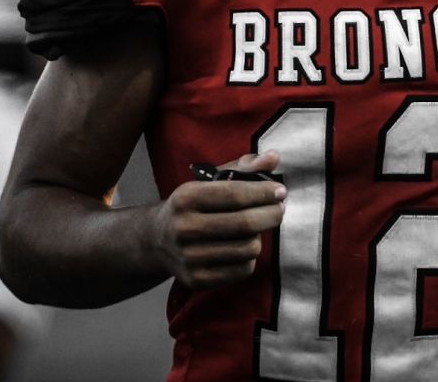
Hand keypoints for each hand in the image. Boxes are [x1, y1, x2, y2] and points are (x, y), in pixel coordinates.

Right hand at [150, 149, 285, 289]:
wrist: (156, 240)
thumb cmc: (193, 205)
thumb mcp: (210, 180)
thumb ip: (243, 167)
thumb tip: (274, 157)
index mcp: (186, 197)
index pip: (235, 194)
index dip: (264, 193)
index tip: (280, 191)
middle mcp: (184, 228)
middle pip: (245, 224)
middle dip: (271, 215)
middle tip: (280, 209)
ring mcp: (189, 257)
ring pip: (248, 248)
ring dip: (259, 237)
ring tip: (254, 229)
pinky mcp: (197, 280)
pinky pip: (242, 270)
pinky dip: (250, 257)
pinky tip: (242, 246)